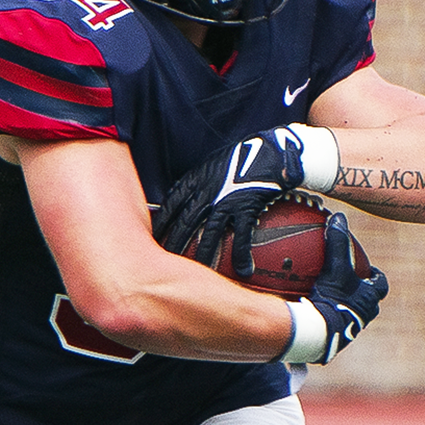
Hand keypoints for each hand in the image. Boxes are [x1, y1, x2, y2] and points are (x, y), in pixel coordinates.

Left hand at [155, 126, 311, 274]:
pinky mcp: (246, 206)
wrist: (272, 147)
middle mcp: (207, 190)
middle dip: (174, 244)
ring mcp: (226, 199)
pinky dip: (241, 253)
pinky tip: (243, 270)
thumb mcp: (218, 162)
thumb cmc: (247, 152)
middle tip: (165, 265)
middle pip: (185, 222)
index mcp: (198, 178)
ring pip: (209, 233)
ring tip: (199, 276)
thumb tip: (199, 195)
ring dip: (204, 255)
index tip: (152, 237)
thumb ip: (206, 179)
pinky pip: (241, 235)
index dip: (161, 222)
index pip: (172, 203)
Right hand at [282, 213, 388, 363]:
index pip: (380, 285)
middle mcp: (362, 317)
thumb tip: (339, 217)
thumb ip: (337, 242)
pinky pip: (328, 326)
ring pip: (348, 316)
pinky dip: (320, 320)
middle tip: (347, 284)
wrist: (320, 334)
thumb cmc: (333, 299)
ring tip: (326, 300)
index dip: (376, 277)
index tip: (369, 270)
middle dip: (358, 294)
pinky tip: (304, 314)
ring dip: (340, 308)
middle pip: (366, 302)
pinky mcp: (331, 341)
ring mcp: (347, 331)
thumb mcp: (336, 267)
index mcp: (369, 300)